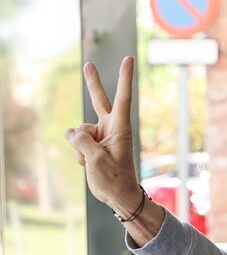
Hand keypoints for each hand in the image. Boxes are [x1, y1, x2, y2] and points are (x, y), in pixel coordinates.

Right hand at [65, 57, 141, 209]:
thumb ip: (81, 141)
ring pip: (78, 131)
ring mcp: (100, 135)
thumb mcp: (96, 160)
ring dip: (79, 147)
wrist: (117, 195)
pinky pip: (76, 142)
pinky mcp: (92, 144)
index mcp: (120, 127)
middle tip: (89, 64)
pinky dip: (78, 154)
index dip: (124, 78)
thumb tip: (71, 131)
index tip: (129, 59)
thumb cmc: (114, 178)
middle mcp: (110, 128)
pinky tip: (89, 165)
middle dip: (93, 83)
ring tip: (93, 162)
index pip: (122, 98)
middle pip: (99, 101)